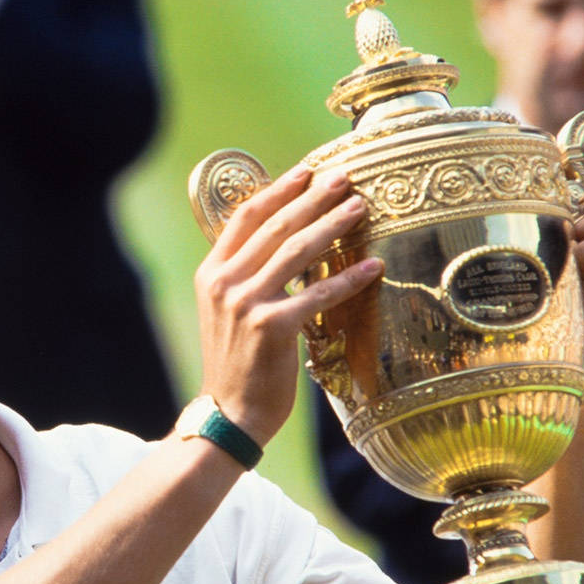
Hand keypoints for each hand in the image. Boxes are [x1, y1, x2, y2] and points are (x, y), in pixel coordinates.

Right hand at [194, 165, 382, 448]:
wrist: (229, 412)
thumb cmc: (236, 363)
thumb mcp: (227, 311)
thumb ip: (245, 276)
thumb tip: (283, 243)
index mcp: (211, 273)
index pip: (246, 217)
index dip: (279, 189)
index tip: (307, 171)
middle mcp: (224, 283)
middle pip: (275, 225)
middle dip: (313, 197)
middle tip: (343, 178)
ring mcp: (246, 304)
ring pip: (297, 251)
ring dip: (332, 225)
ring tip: (358, 208)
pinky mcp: (271, 328)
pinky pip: (318, 294)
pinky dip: (348, 278)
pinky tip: (372, 266)